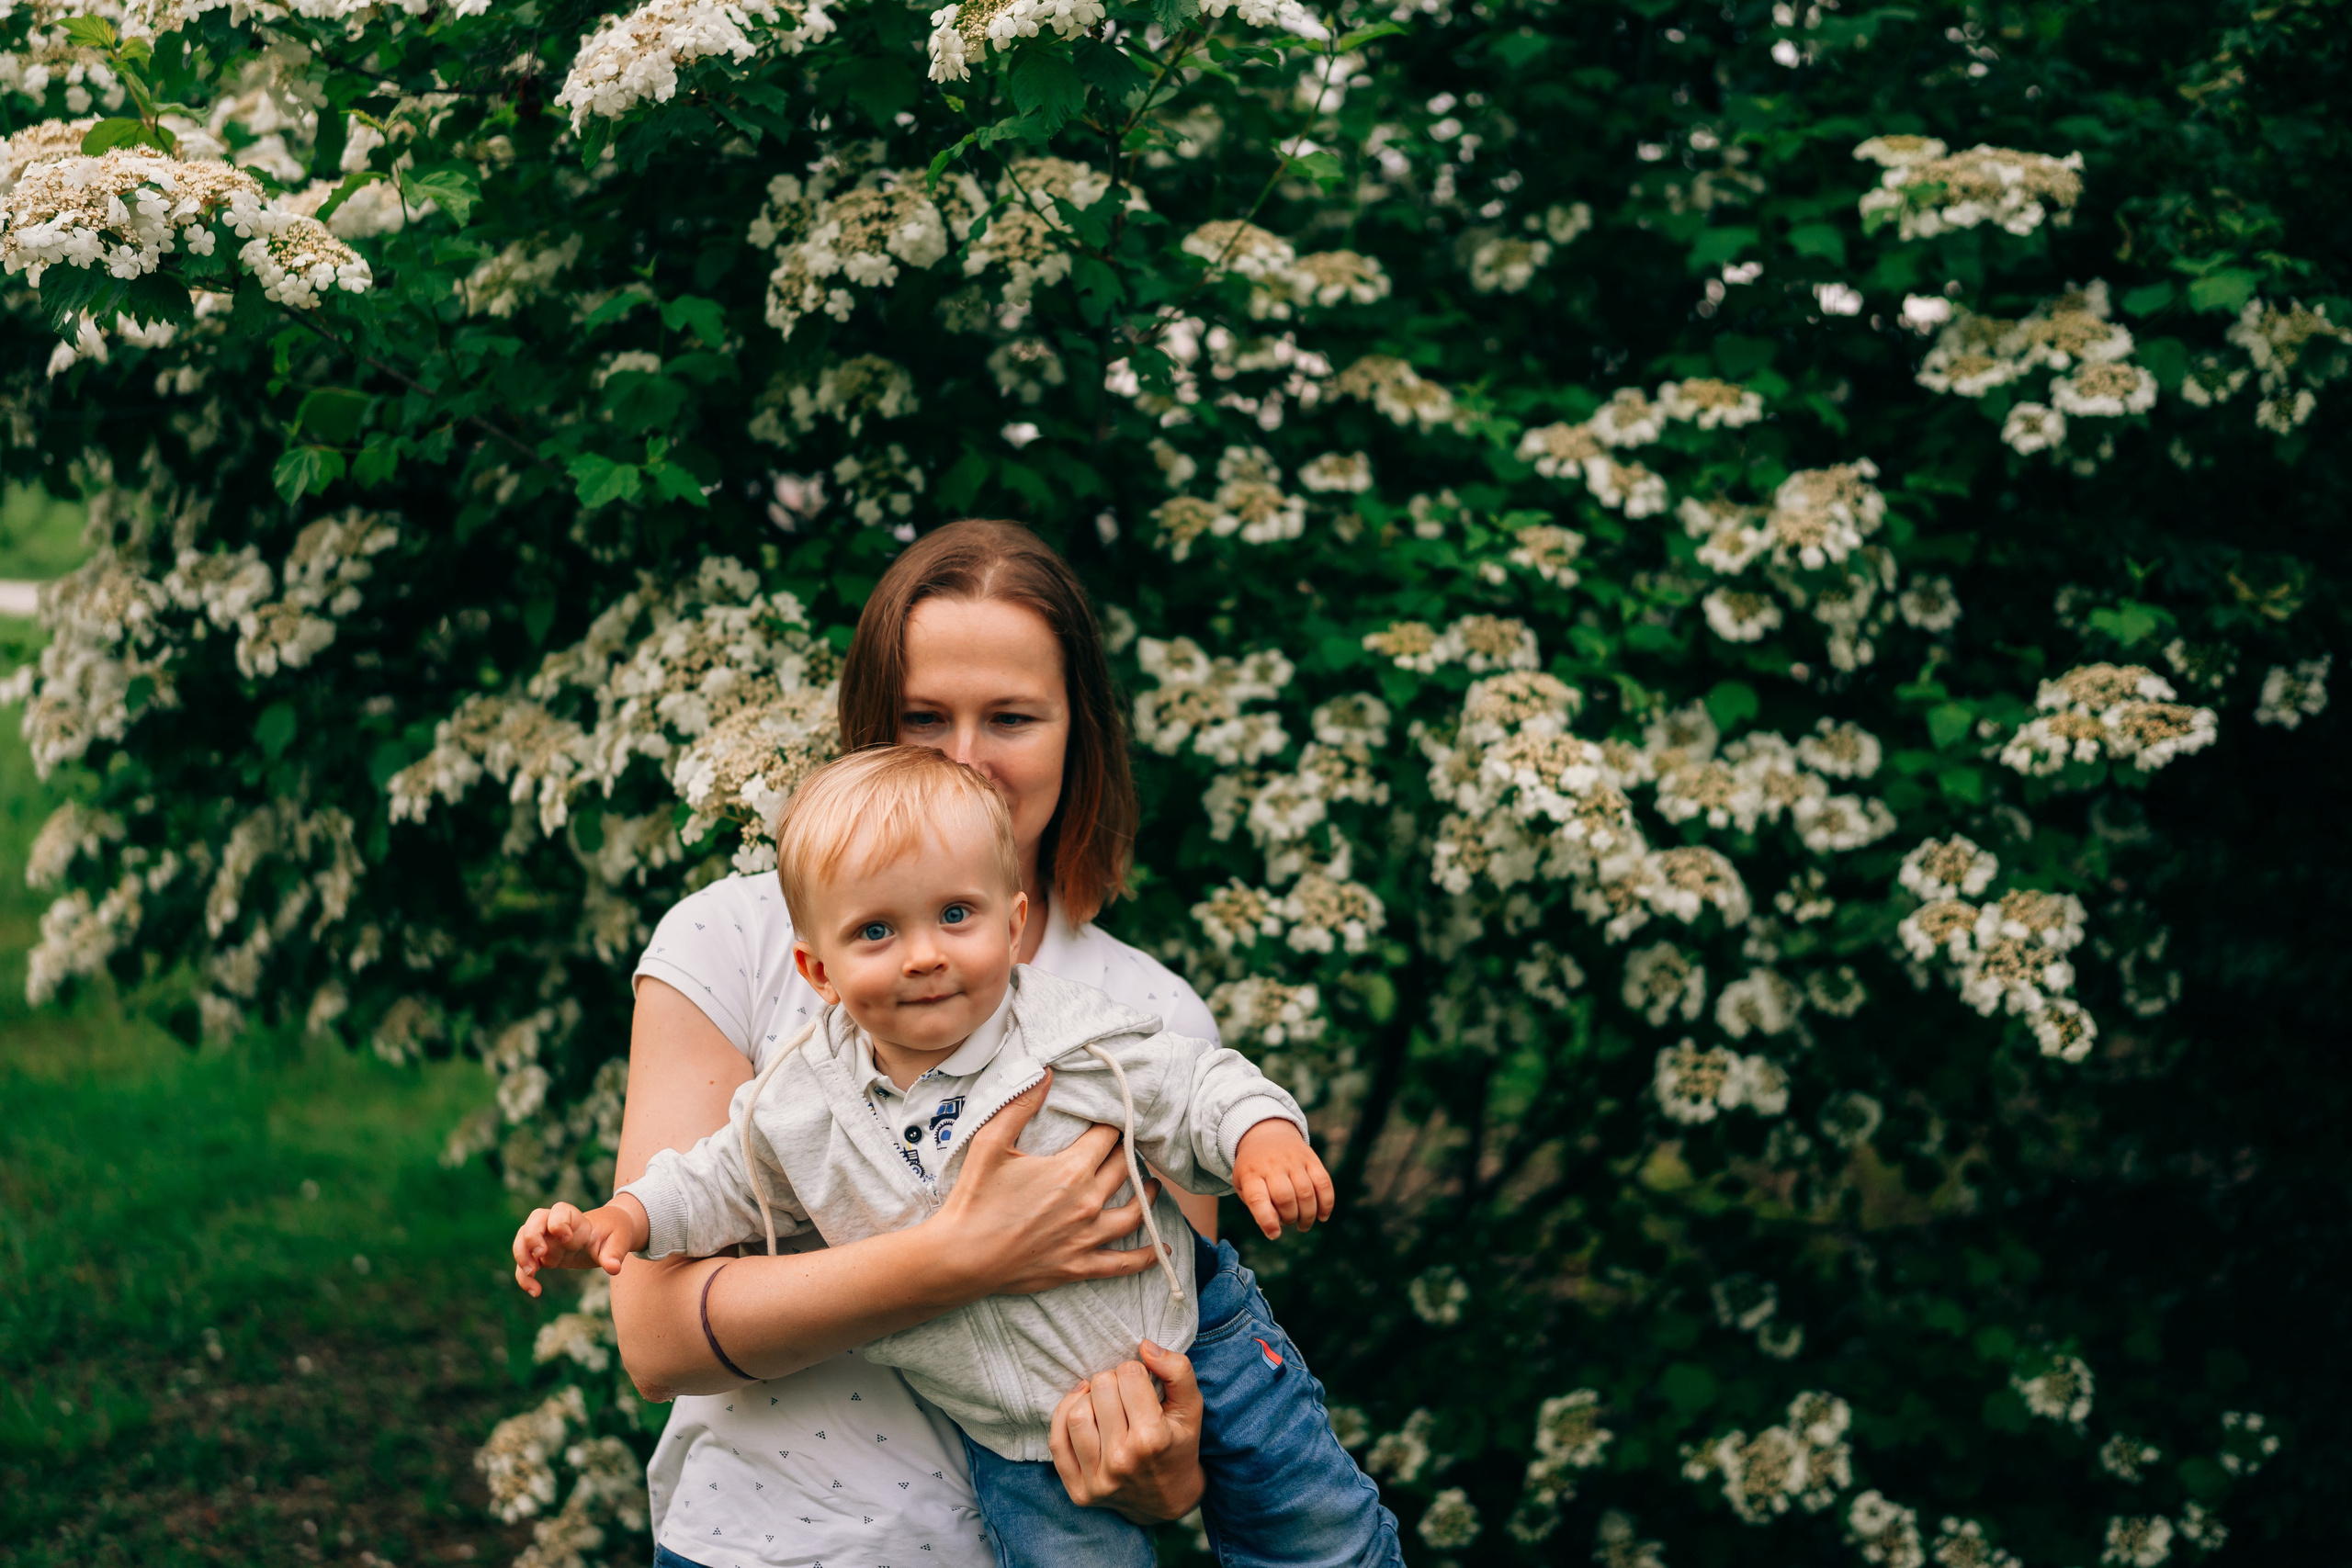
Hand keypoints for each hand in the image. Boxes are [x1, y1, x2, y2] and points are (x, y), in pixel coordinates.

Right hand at [513, 1195, 647, 1296]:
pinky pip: (526, 1262)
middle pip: (533, 1221)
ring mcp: (547, 1239)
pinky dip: (524, 1277)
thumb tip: (613, 1269)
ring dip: (521, 1256)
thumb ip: (615, 1254)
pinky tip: (535, 1292)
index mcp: (577, 1219)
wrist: (608, 1232)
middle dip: (531, 1237)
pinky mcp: (544, 1255)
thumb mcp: (620, 1241)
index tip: (566, 1238)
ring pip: (522, 1239)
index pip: (560, 1211)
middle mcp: (557, 1226)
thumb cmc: (614, 1233)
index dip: (558, 1222)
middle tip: (540, 1254)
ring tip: (532, 1274)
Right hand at [928, 1071, 1171, 1296]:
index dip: (1112, 1124)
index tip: (1113, 1117)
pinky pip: (1123, 1263)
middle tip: (1129, 1146)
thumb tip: (1046, 1073)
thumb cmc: (973, 1199)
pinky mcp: (1079, 1266)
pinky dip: (1146, 1256)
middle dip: (1127, 1154)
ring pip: (1132, 1213)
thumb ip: (1020, 1106)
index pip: (1107, 1137)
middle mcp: (1087, 1202)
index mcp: (1070, 1170)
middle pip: (1122, 1170)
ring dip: (1146, 1196)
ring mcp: (1086, 1237)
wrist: (961, 1258)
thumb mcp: (990, 1143)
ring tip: (1152, 1186)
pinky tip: (1161, 1250)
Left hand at [1048, 1339, 1205, 1524]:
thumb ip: (1178, 1371)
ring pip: (1075, 1413)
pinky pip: (1057, 1442)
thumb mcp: (1191, 1407)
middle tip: (1123, 1392)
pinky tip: (1081, 1410)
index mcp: (1153, 1439)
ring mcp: (1097, 1480)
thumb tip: (1144, 1346)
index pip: (1128, 1375)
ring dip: (1088, 1398)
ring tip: (1102, 1403)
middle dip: (1113, 1381)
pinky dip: (1064, 1418)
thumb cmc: (1179, 1445)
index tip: (1142, 1384)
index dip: (1137, 1371)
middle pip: (1100, 1388)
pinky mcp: (1079, 1491)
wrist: (1168, 1500)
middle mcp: (1122, 1461)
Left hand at [1231, 1120, 1334, 1239]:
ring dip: (1308, 1216)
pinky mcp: (1311, 1158)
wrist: (1266, 1134)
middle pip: (1285, 1198)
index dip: (1267, 1220)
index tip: (1274, 1234)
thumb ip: (1257, 1207)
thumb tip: (1276, 1229)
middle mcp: (1272, 1165)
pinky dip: (1326, 1203)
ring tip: (1304, 1224)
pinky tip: (1322, 1216)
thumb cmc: (1254, 1169)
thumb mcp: (1244, 1185)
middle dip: (1290, 1218)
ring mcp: (1293, 1160)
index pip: (1258, 1199)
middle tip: (1289, 1222)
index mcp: (1251, 1173)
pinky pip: (1323, 1183)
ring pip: (1306, 1193)